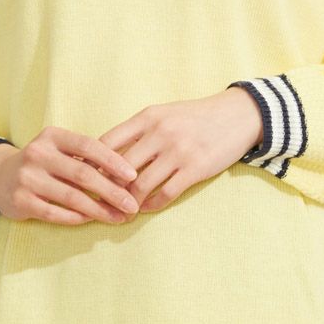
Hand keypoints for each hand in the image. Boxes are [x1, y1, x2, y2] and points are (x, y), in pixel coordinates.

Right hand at [0, 126, 140, 224]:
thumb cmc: (41, 163)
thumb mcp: (57, 149)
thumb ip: (84, 157)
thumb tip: (124, 176)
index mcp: (52, 136)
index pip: (88, 145)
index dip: (113, 161)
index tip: (133, 176)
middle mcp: (38, 154)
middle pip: (83, 174)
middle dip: (112, 191)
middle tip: (132, 205)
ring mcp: (27, 178)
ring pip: (72, 197)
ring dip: (99, 210)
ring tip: (118, 217)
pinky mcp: (21, 201)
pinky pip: (55, 213)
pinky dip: (77, 218)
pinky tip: (91, 221)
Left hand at [97, 88, 263, 213]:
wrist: (237, 114)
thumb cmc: (194, 116)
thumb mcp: (163, 114)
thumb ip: (137, 131)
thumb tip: (106, 154)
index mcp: (147, 117)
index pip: (107, 142)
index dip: (92, 163)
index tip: (86, 178)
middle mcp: (159, 133)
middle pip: (119, 168)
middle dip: (106, 189)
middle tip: (99, 203)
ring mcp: (178, 151)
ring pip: (140, 185)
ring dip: (128, 202)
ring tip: (122, 210)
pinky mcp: (195, 169)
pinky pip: (165, 194)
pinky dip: (152, 205)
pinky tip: (147, 208)